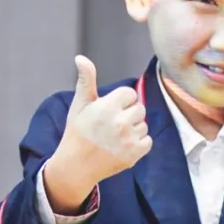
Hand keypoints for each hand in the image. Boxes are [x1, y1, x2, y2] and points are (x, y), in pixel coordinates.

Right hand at [54, 55, 152, 186]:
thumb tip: (81, 58)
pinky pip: (148, 141)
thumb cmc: (77, 133)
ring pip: (144, 125)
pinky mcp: (135, 154)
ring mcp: (129, 139)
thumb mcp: (79, 105)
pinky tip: (123, 146)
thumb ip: (86, 80)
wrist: (76, 166)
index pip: (130, 94)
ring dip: (134, 129)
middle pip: (139, 108)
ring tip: (116, 136)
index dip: (121, 101)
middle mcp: (120, 122)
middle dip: (128, 114)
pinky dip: (139, 144)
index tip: (109, 111)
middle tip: (112, 125)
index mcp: (107, 107)